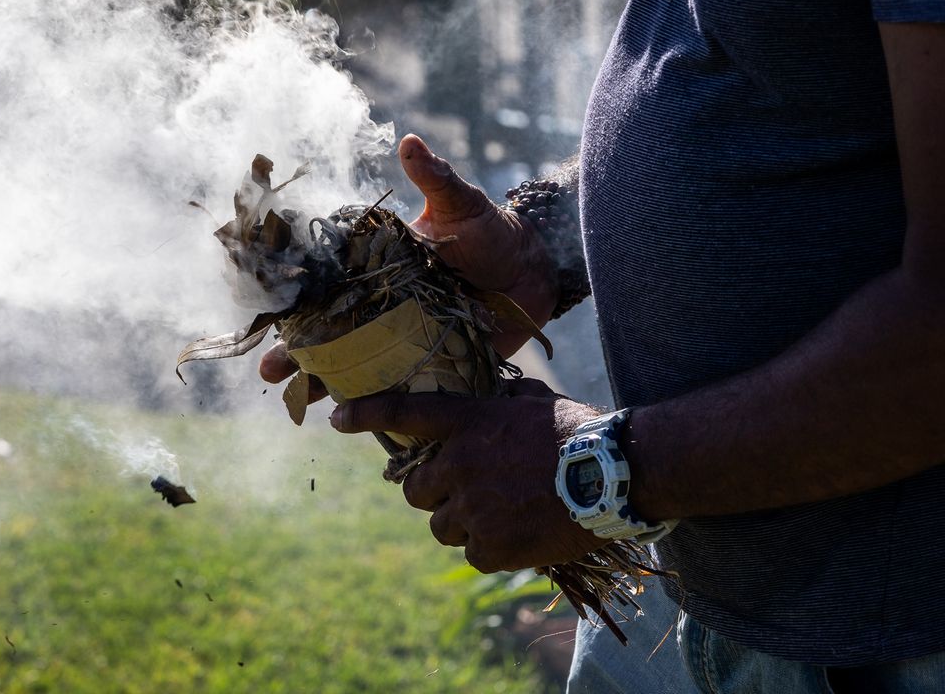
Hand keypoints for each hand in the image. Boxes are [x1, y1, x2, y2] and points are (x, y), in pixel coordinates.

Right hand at [259, 133, 556, 391]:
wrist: (533, 271)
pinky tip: (354, 419)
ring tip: (302, 403)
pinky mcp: (429, 365)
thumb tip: (410, 142)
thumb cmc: (490, 231)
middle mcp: (381, 306)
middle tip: (269, 373)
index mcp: (376, 267)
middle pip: (329, 333)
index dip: (296, 302)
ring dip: (326, 384)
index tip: (270, 316)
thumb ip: (435, 179)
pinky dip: (378, 404)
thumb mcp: (460, 205)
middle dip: (296, 354)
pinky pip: (398, 388)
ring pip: (355, 365)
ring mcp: (402, 339)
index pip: (326, 286)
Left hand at [330, 378, 607, 571]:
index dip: (366, 415)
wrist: (617, 473)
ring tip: (500, 515)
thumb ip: (501, 404)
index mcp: (469, 422)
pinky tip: (519, 535)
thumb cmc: (582, 431)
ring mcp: (473, 507)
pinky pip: (472, 553)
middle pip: (414, 490)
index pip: (404, 414)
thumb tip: (494, 402)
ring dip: (460, 522)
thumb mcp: (534, 403)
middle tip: (463, 492)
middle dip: (432, 493)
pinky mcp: (492, 546)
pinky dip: (489, 549)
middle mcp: (460, 463)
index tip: (338, 419)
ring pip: (441, 526)